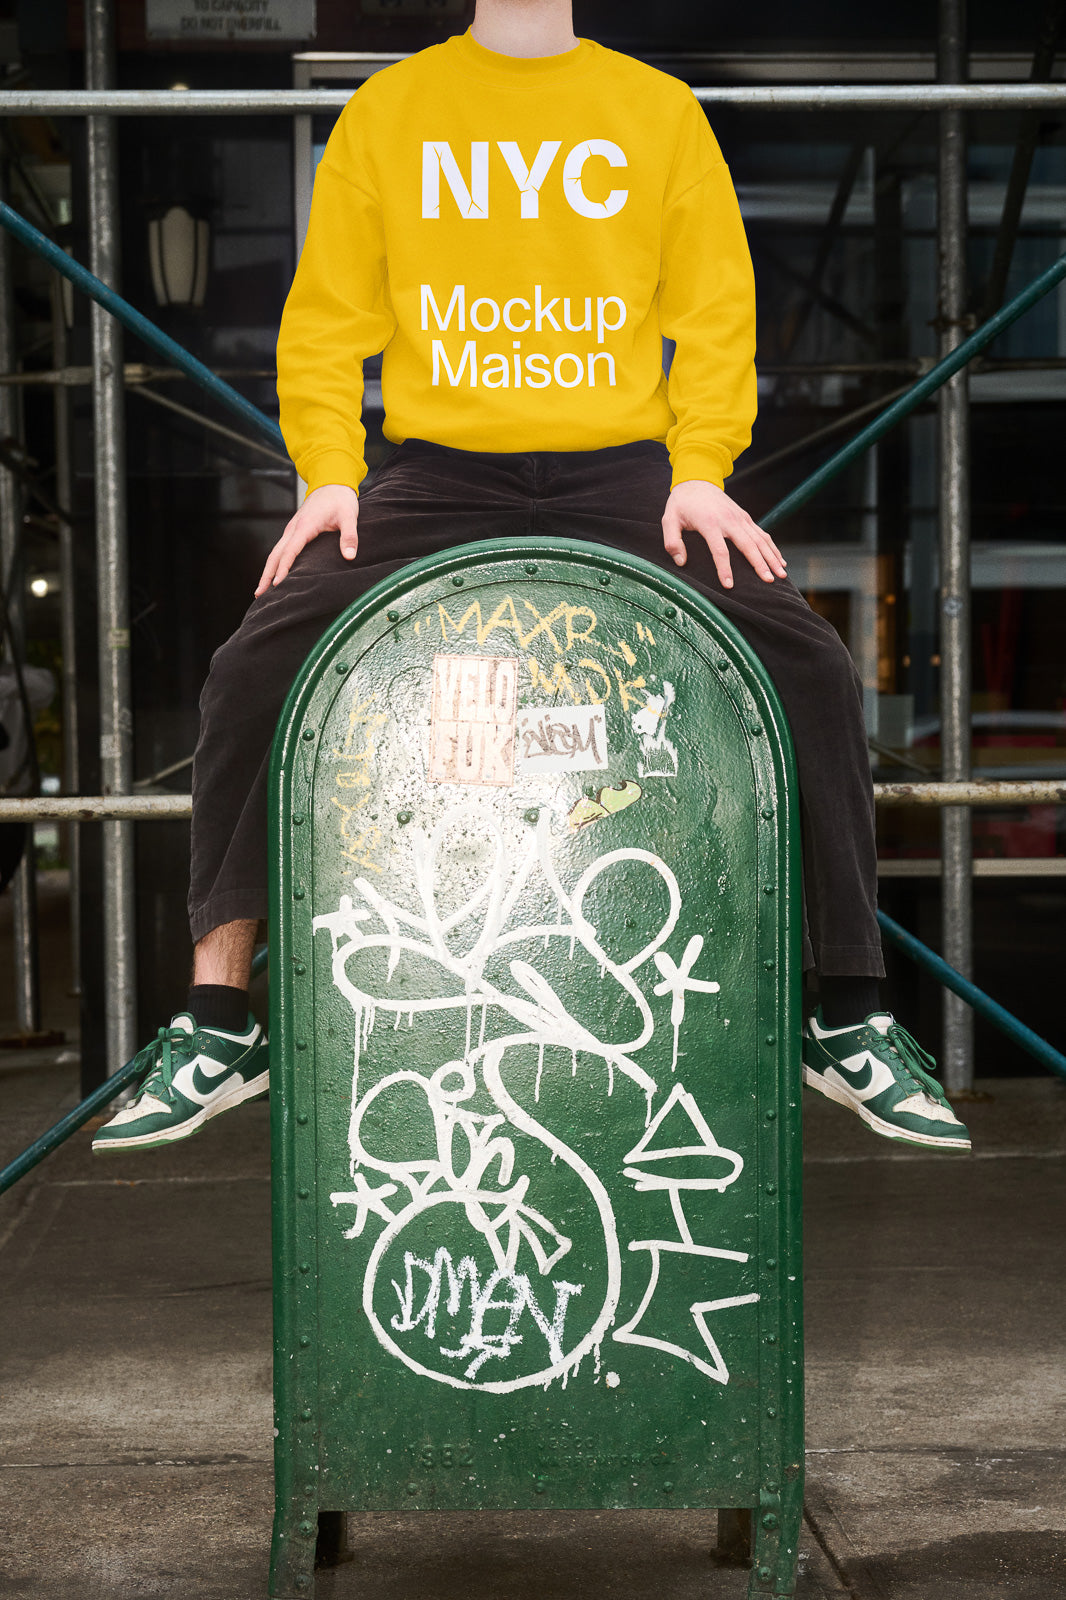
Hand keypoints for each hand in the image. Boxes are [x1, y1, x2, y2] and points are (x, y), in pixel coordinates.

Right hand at [255, 484, 358, 595]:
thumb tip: (349, 556)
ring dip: (267, 571)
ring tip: (261, 591)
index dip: (283, 568)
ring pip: (275, 553)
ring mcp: (291, 529)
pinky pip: (280, 549)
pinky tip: (273, 575)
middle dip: (266, 575)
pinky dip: (274, 563)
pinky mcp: (293, 531)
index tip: (277, 584)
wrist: (332, 483)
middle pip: (275, 555)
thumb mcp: (349, 516)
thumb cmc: (340, 499)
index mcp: (305, 526)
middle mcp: (293, 528)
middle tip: (259, 595)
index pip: (290, 551)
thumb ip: (350, 536)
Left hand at [661, 479, 786, 589]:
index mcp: (710, 523)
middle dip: (760, 564)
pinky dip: (772, 547)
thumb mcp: (669, 519)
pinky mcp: (745, 517)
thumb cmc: (682, 504)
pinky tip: (780, 560)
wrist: (698, 480)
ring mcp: (740, 518)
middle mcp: (729, 520)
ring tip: (781, 574)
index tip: (729, 585)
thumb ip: (672, 541)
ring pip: (760, 540)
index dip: (724, 569)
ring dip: (772, 557)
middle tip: (769, 581)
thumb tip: (681, 562)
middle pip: (748, 545)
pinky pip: (762, 534)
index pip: (720, 550)